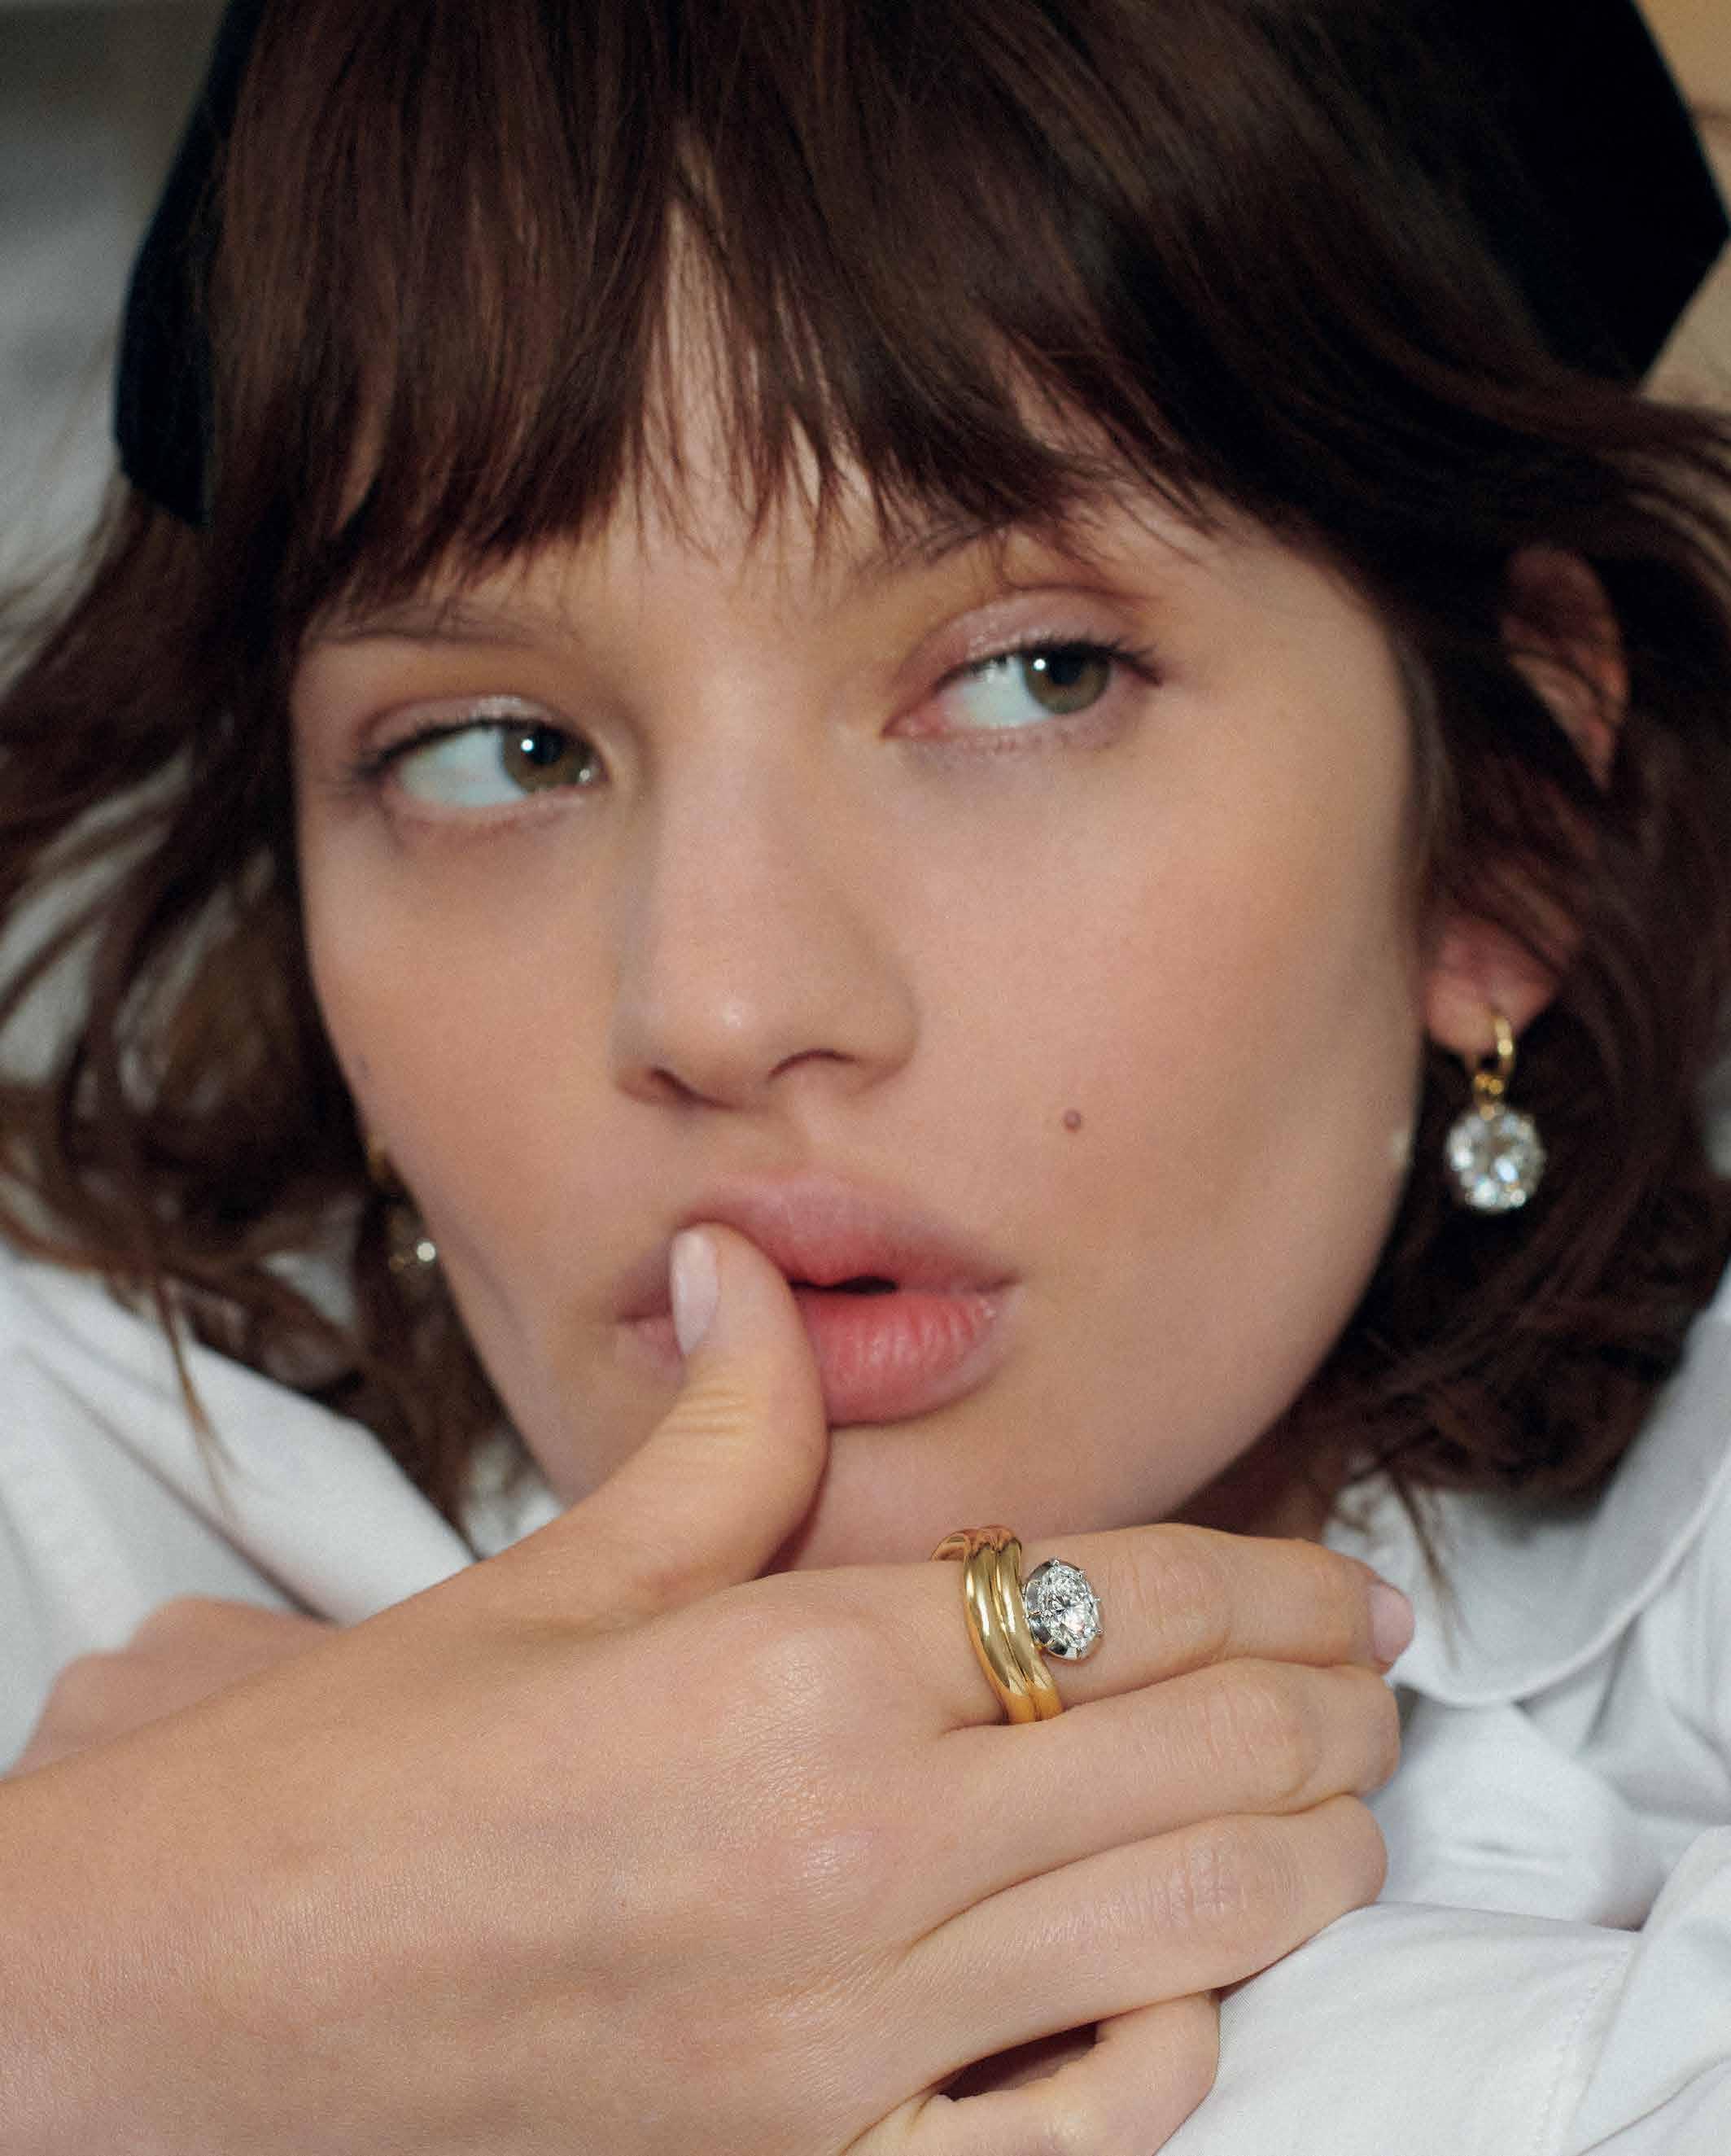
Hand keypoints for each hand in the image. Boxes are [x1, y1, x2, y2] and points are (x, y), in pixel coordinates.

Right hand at [0, 1227, 1399, 2154]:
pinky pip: (1071, 2133)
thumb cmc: (361, 1773)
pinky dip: (1169, 2049)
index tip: (1345, 1581)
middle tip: (1379, 1673)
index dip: (1263, 1583)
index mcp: (790, 1673)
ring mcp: (845, 2042)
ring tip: (1348, 1802)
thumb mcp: (555, 1572)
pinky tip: (1194, 1986)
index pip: (1109, 1604)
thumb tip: (757, 1273)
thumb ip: (719, 1429)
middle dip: (1328, 1704)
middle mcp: (850, 1856)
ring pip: (1183, 1931)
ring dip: (1299, 1854)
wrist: (194, 1996)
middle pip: (1190, 1756)